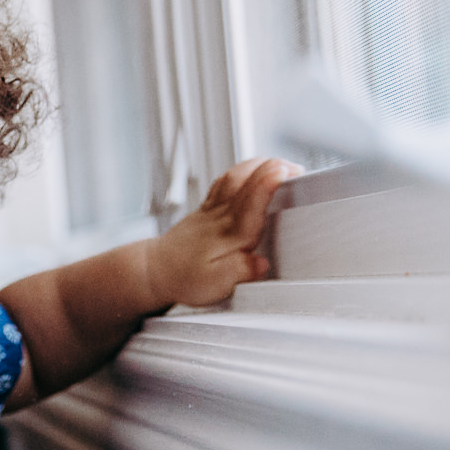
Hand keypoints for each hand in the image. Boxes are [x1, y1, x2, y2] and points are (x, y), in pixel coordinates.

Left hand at [152, 158, 299, 306]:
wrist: (154, 270)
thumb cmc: (185, 279)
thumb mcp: (216, 286)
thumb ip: (241, 272)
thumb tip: (261, 263)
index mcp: (230, 236)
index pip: (251, 204)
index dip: (268, 185)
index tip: (285, 172)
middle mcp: (221, 218)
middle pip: (246, 182)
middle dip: (272, 169)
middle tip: (295, 167)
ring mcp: (212, 210)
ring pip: (234, 177)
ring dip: (257, 165)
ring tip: (278, 163)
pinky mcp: (206, 209)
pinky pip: (224, 182)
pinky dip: (240, 171)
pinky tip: (249, 171)